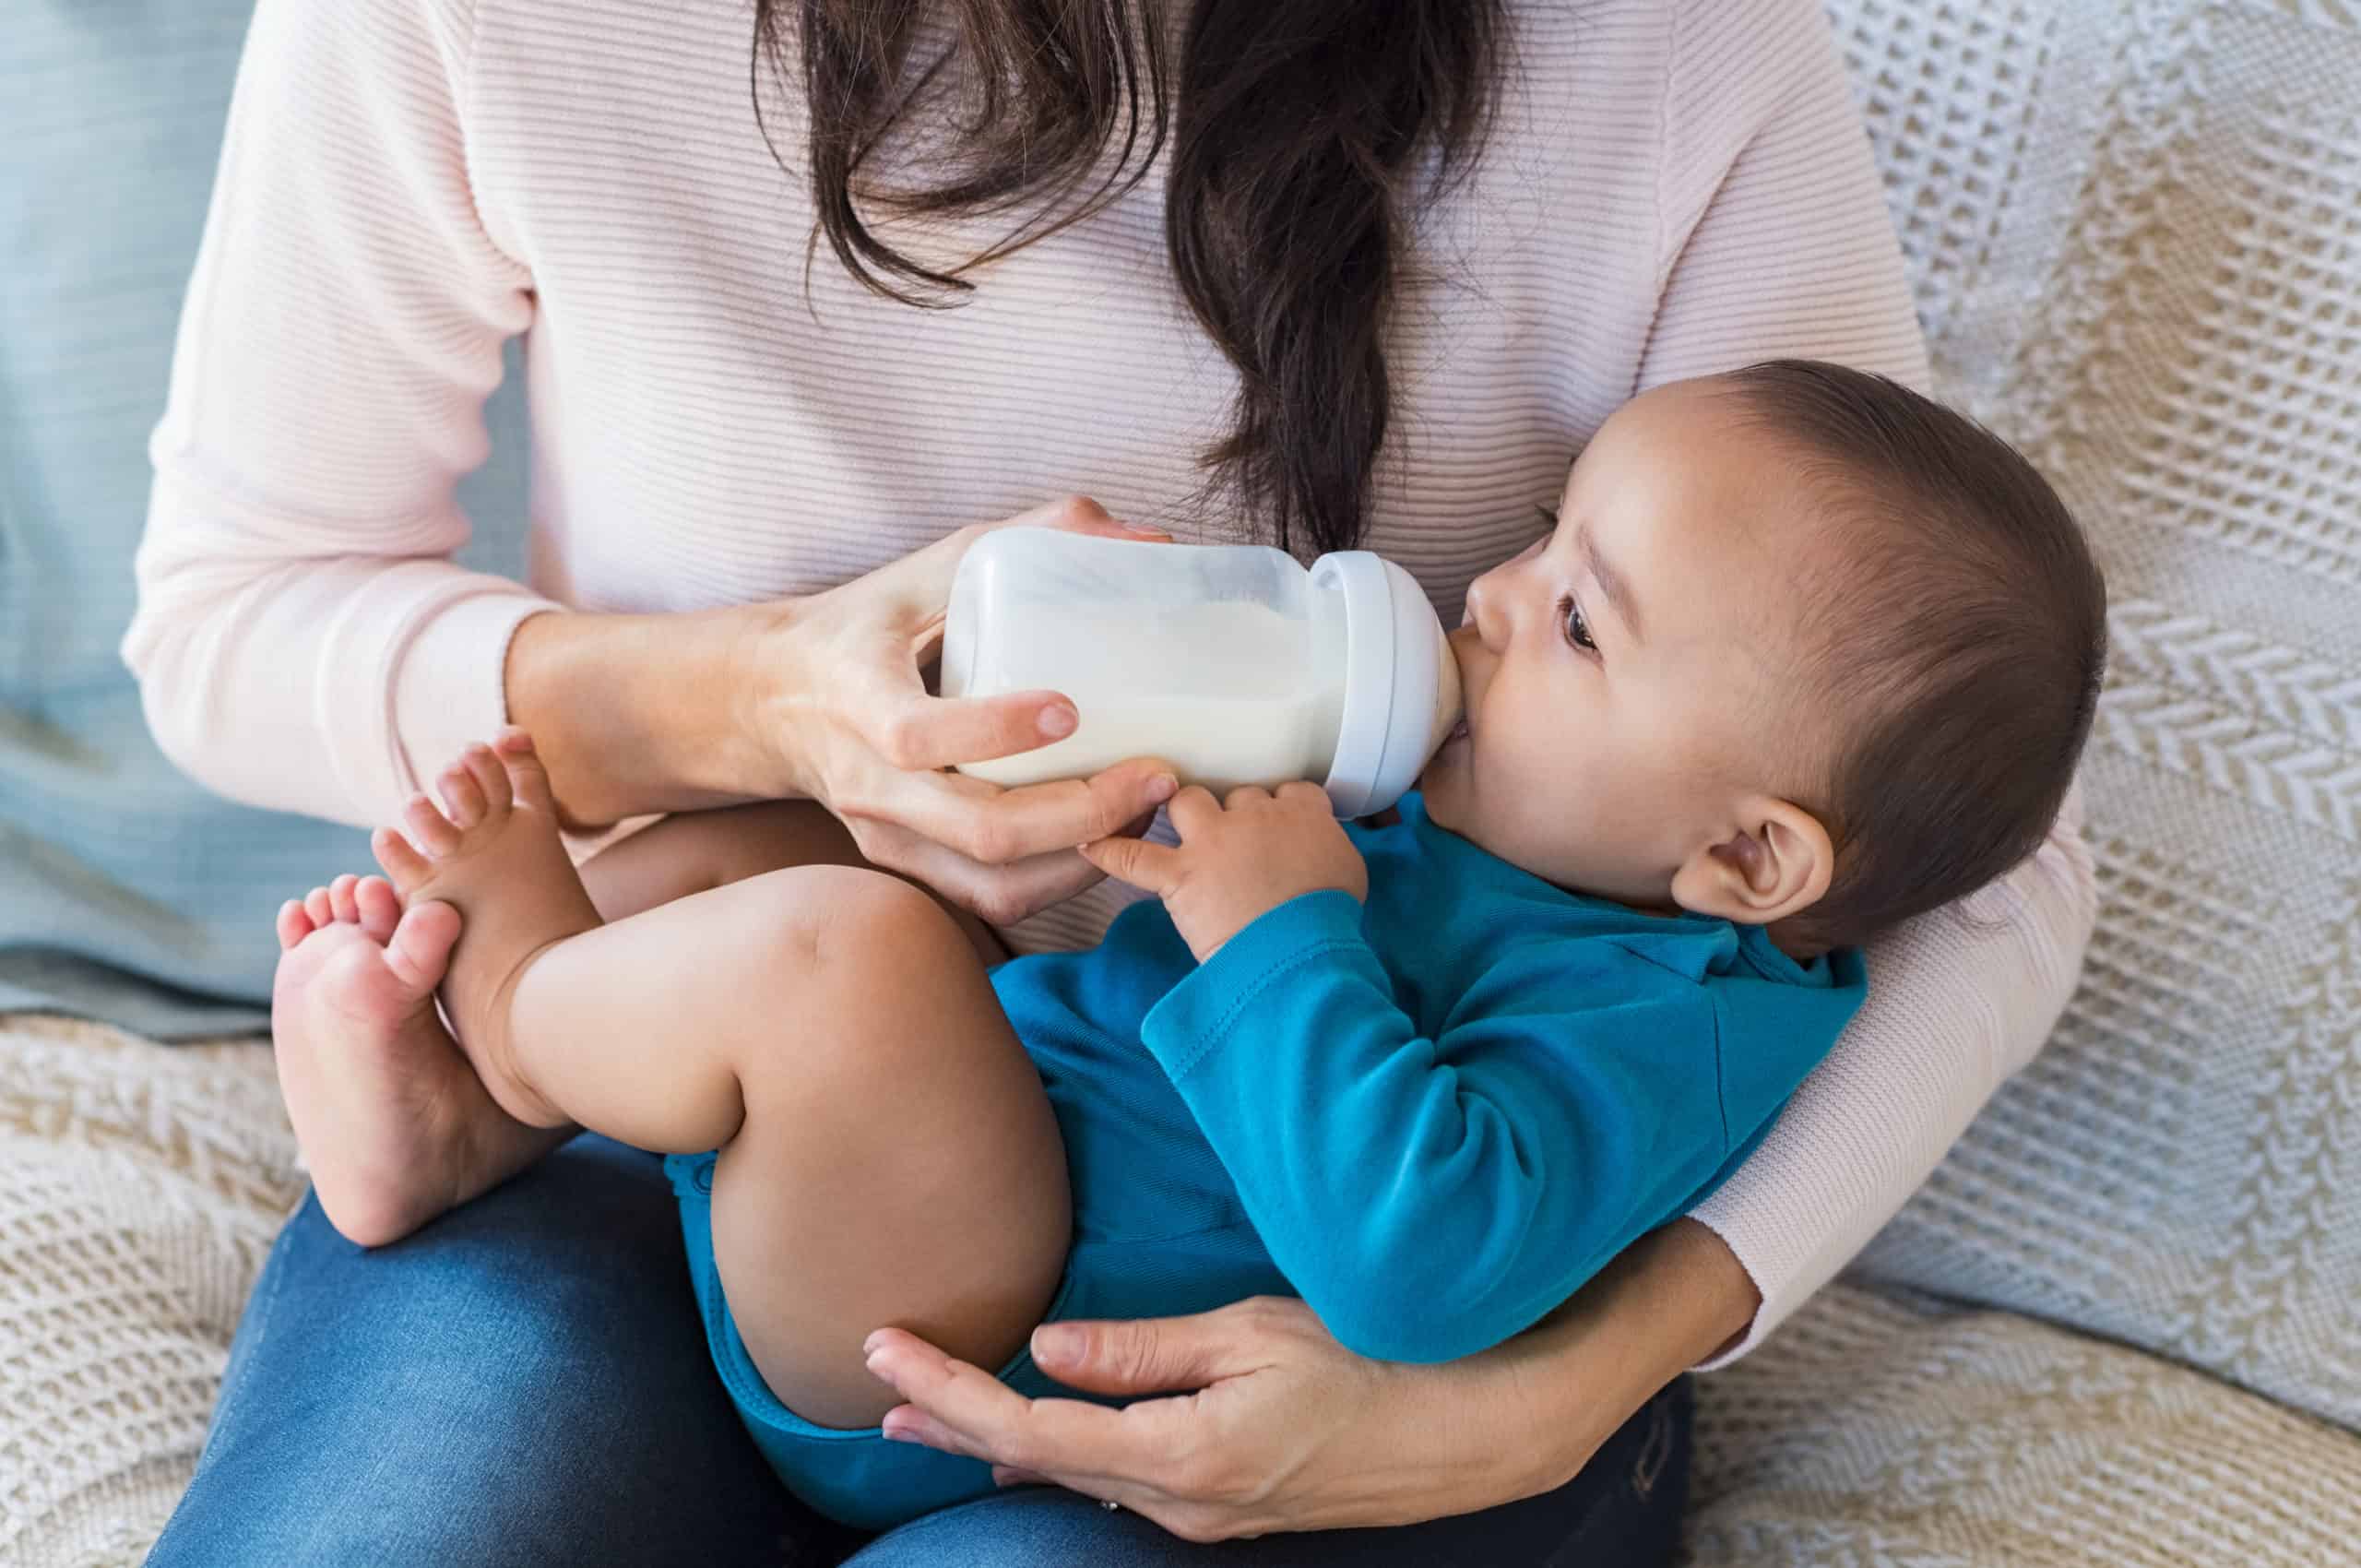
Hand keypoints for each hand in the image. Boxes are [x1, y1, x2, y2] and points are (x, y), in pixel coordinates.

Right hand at [745, 496, 1184, 926]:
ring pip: (995, 881)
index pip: (917, 735)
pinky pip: (992, 897)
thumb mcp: (931, 567)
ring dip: (1085, 857)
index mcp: (859, 697)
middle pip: (981, 830)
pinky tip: (1107, 838)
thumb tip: (1148, 537)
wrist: (775, 700)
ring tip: (1145, 810)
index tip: (1071, 710)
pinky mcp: (908, 865)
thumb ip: (1032, 537)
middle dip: (1084, 813)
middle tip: (1157, 776)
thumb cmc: (868, 625)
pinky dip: (1061, 880)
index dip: (996, 730)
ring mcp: (887, 835)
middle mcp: (869, 782)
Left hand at [861, 1221, 1755, 1541]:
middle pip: (1036, 1465)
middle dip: (951, 1425)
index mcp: (1181, 1454)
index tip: (883, 1354)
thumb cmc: (1378, 1359)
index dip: (949, 1392)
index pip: (1030, 1428)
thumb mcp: (1255, 1332)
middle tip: (875, 1391)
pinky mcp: (1230, 1506)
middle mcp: (1182, 1501)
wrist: (1481, 1428)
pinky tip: (1040, 1435)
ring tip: (930, 1414)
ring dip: (997, 1442)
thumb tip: (1049, 1348)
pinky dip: (1063, 1453)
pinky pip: (1124, 1480)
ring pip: (1077, 1477)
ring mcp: (1207, 1514)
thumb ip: (1144, 1350)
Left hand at [1079, 783, 1366, 960]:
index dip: (1278, 806)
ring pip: (1187, 801)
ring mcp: (1214, 841)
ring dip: (1182, 812)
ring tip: (1181, 830)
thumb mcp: (1349, 872)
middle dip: (1233, 815)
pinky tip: (1089, 846)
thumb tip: (1318, 853)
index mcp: (1303, 813)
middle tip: (1235, 844)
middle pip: (1236, 795)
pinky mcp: (1181, 875)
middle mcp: (1256, 815)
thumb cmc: (1330, 920)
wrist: (1301, 952)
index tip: (1277, 823)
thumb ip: (1329, 848)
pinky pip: (1133, 856)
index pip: (1288, 790)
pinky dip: (1109, 852)